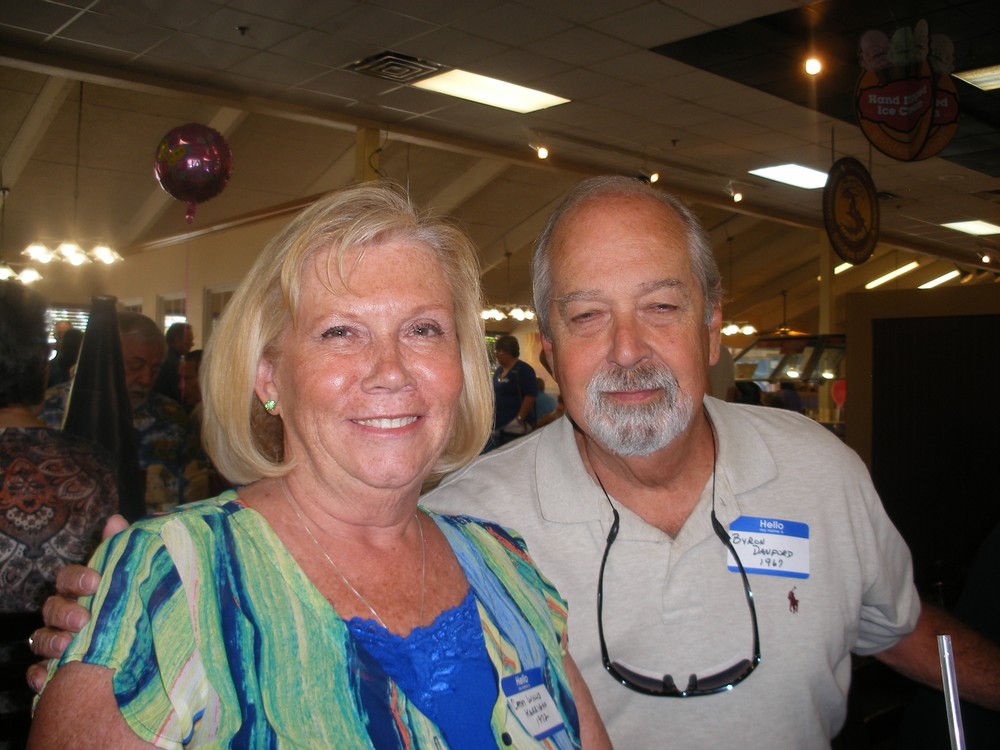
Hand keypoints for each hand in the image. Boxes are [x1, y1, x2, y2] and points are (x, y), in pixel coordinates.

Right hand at [25, 514, 125, 692]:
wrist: (138, 651)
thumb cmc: (126, 607)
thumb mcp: (127, 579)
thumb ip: (120, 550)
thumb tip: (115, 520)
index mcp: (80, 591)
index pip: (68, 578)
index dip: (77, 578)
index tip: (95, 581)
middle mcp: (64, 614)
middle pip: (52, 608)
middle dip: (64, 612)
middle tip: (83, 619)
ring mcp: (56, 640)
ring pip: (41, 638)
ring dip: (50, 642)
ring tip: (67, 647)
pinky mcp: (52, 669)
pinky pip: (37, 671)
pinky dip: (38, 674)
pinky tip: (46, 677)